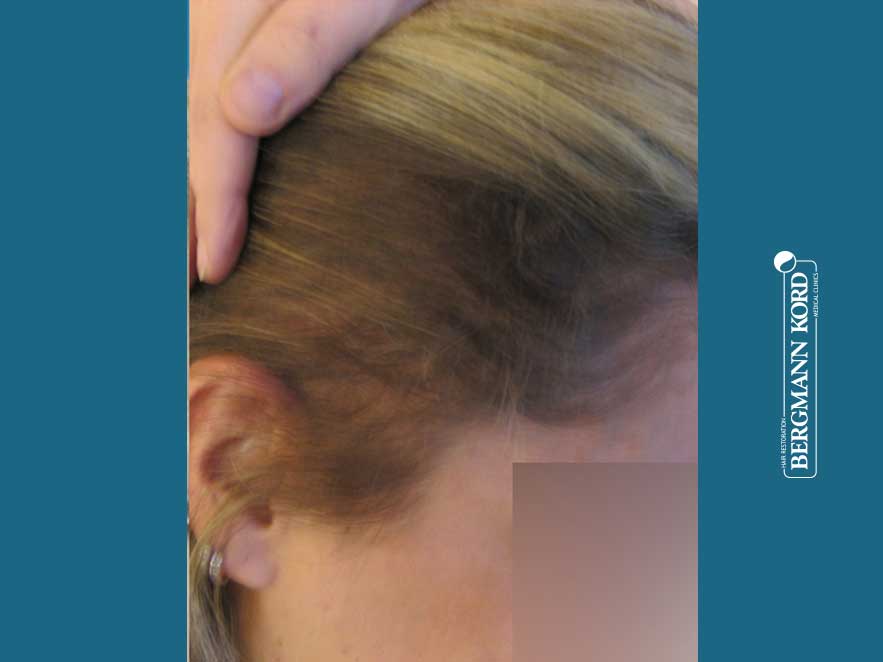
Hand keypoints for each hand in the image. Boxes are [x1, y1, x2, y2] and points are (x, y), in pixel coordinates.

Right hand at [189, 0, 425, 284]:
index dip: (211, 198)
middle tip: (182, 276)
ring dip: (188, 173)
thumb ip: (311, 40)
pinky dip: (209, 136)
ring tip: (187, 233)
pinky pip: (208, 82)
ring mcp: (229, 8)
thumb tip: (238, 113)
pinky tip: (219, 165)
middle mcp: (220, 8)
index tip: (214, 267)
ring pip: (193, 102)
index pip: (215, 120)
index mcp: (239, 5)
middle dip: (184, 200)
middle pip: (189, 115)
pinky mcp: (252, 19)